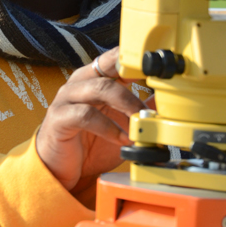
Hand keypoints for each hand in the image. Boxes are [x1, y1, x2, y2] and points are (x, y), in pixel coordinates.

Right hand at [35, 47, 147, 191]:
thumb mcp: (121, 125)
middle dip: (135, 75)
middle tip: (157, 88)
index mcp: (95, 79)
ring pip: (101, 88)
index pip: (116, 58)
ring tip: (140, 121)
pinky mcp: (59, 118)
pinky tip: (121, 139)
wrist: (58, 168)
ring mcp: (67, 98)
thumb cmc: (89, 143)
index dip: (137, 58)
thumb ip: (140, 111)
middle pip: (108, 65)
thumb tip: (166, 103)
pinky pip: (86, 115)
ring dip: (126, 104)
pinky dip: (108, 127)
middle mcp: (81, 83)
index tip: (160, 65)